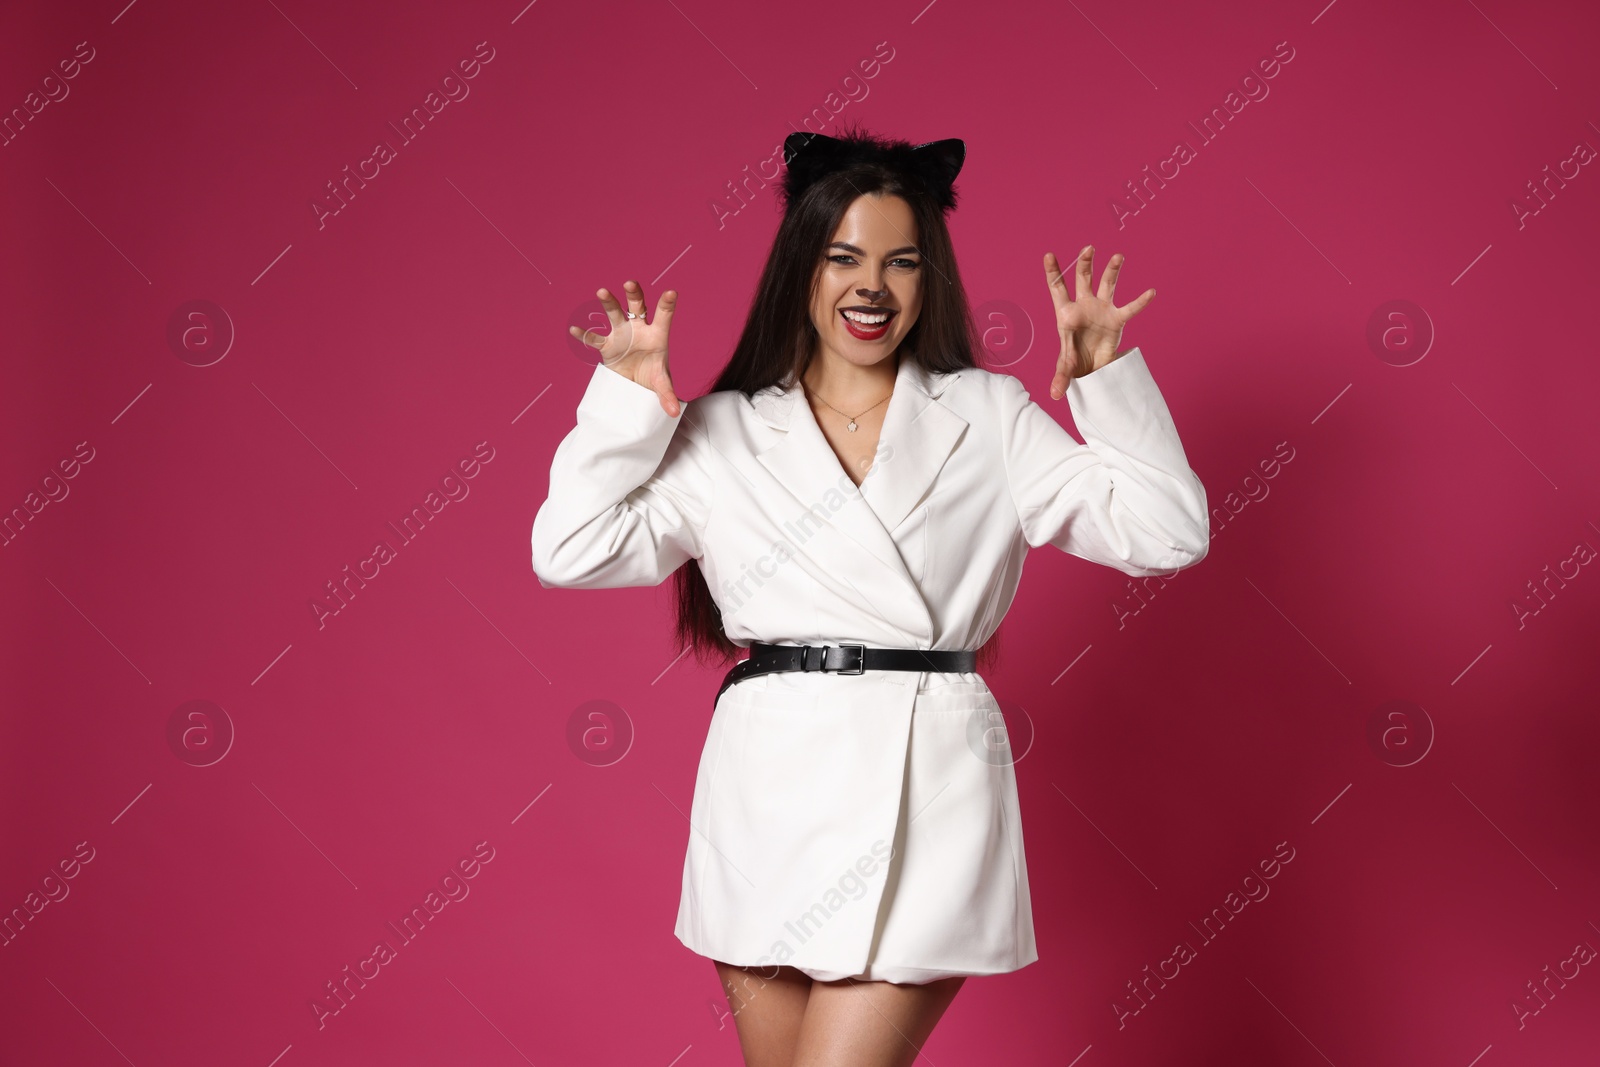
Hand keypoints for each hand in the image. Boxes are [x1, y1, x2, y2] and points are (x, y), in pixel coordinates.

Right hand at [569, 279, 681, 415]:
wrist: (634, 385)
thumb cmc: (652, 377)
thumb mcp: (661, 385)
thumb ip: (667, 395)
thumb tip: (673, 413)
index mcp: (657, 335)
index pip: (664, 317)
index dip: (667, 304)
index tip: (671, 292)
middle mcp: (639, 330)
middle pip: (637, 307)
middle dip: (634, 294)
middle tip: (630, 283)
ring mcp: (622, 335)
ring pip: (615, 314)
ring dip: (609, 303)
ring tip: (602, 291)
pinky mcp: (607, 346)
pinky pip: (595, 339)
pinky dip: (585, 335)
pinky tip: (575, 329)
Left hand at [1042, 246, 1154, 399]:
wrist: (1092, 368)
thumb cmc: (1074, 361)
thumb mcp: (1067, 368)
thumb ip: (1061, 378)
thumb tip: (1054, 395)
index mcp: (1066, 313)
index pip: (1057, 288)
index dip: (1053, 272)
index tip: (1048, 255)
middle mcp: (1084, 306)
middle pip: (1082, 279)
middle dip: (1084, 264)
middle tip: (1087, 249)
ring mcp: (1101, 310)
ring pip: (1107, 285)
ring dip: (1112, 270)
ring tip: (1118, 256)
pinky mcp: (1117, 320)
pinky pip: (1129, 308)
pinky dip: (1140, 301)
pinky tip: (1151, 292)